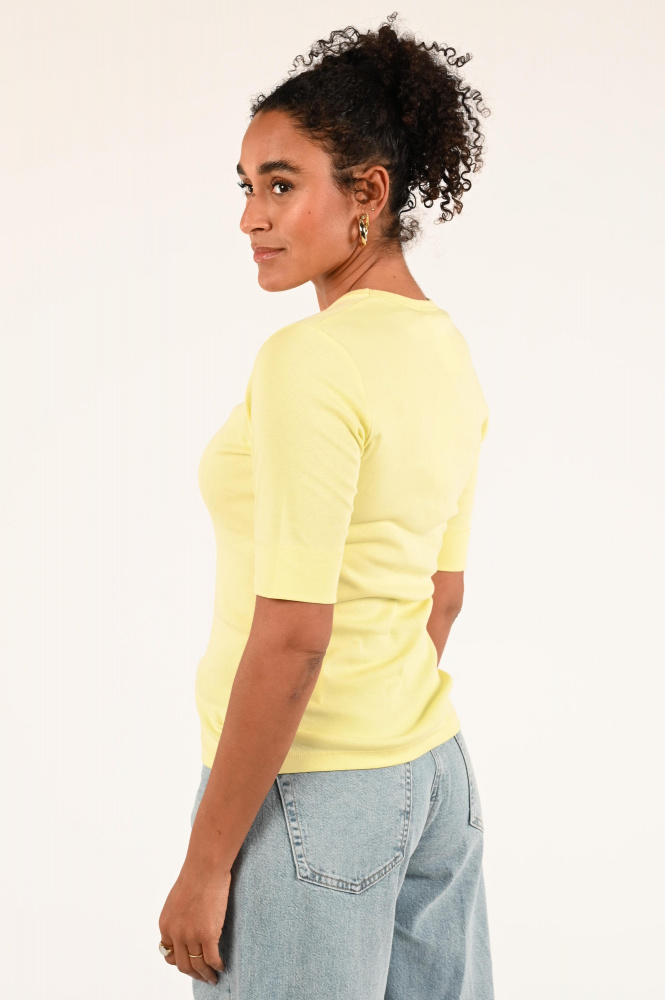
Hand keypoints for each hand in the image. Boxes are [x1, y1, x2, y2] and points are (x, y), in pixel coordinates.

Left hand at [158, 856, 230, 985]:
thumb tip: (186, 927)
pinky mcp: (207, 934)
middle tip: (203, 977)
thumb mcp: (177, 900)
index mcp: (166, 925)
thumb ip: (178, 917)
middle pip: (183, 965)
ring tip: (213, 977)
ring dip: (206, 975)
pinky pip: (212, 959)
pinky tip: (222, 966)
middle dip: (193, 974)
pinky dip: (217, 966)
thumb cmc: (195, 876)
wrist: (205, 867)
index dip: (179, 962)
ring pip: (197, 965)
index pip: (169, 954)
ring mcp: (191, 936)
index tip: (189, 964)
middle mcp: (176, 934)